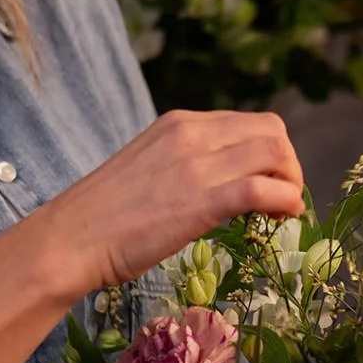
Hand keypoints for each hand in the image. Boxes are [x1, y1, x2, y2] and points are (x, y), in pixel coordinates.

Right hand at [39, 110, 303, 291]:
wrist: (71, 240)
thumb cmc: (103, 216)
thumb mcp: (150, 168)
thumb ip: (185, 164)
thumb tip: (221, 180)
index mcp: (179, 123)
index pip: (250, 123)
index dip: (272, 153)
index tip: (271, 183)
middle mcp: (191, 133)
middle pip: (272, 131)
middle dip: (289, 164)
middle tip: (283, 197)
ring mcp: (197, 165)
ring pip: (276, 153)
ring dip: (292, 182)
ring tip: (284, 211)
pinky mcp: (201, 199)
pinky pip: (264, 189)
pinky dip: (287, 201)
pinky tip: (283, 217)